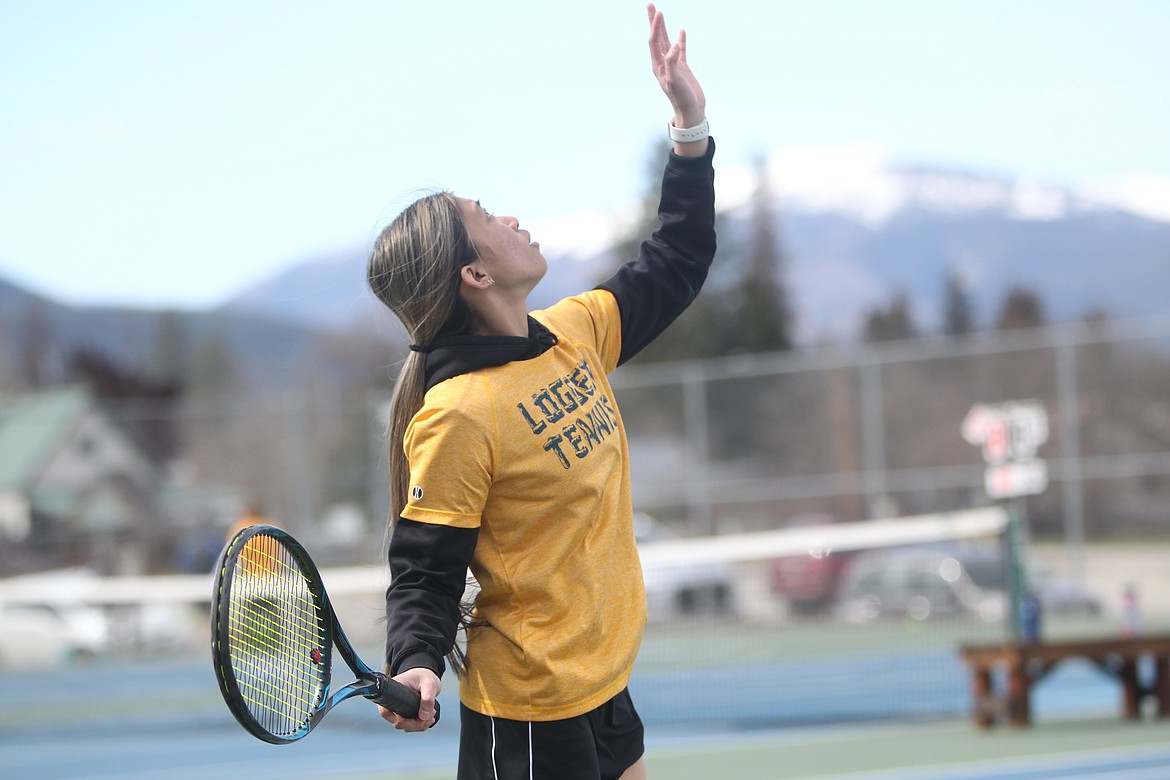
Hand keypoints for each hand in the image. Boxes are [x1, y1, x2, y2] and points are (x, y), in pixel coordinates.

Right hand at [377, 667, 440, 732]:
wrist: (427, 677)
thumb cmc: (425, 676)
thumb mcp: (428, 683)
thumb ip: (428, 697)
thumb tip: (423, 716)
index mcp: (393, 691)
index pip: (384, 708)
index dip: (389, 716)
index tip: (400, 719)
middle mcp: (394, 702)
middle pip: (397, 721)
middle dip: (414, 723)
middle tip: (429, 715)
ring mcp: (400, 710)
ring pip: (405, 726)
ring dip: (419, 725)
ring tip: (431, 713)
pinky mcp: (406, 715)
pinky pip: (411, 726)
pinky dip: (421, 725)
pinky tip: (429, 718)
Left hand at [647, 3, 705, 130]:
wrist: (691, 111)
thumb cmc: (681, 98)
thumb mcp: (675, 81)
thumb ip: (672, 63)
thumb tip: (672, 45)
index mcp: (658, 66)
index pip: (654, 42)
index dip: (655, 26)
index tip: (658, 12)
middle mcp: (663, 63)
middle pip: (656, 38)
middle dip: (654, 21)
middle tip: (650, 5)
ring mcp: (673, 64)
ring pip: (666, 41)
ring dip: (663, 27)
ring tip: (661, 13)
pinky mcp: (682, 68)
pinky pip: (680, 50)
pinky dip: (680, 40)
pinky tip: (680, 31)